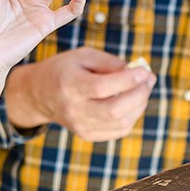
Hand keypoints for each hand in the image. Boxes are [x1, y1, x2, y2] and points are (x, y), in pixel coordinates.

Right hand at [5, 47, 154, 140]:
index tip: (144, 71)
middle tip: (149, 79)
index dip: (128, 80)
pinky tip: (133, 102)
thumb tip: (137, 72)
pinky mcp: (88, 135)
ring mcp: (80, 126)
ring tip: (143, 89)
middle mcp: (74, 109)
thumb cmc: (65, 69)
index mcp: (69, 85)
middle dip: (139, 94)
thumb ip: (110, 63)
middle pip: (114, 110)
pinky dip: (132, 116)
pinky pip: (119, 131)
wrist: (40, 94)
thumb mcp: (83, 56)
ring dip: (139, 105)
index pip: (103, 88)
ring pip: (121, 123)